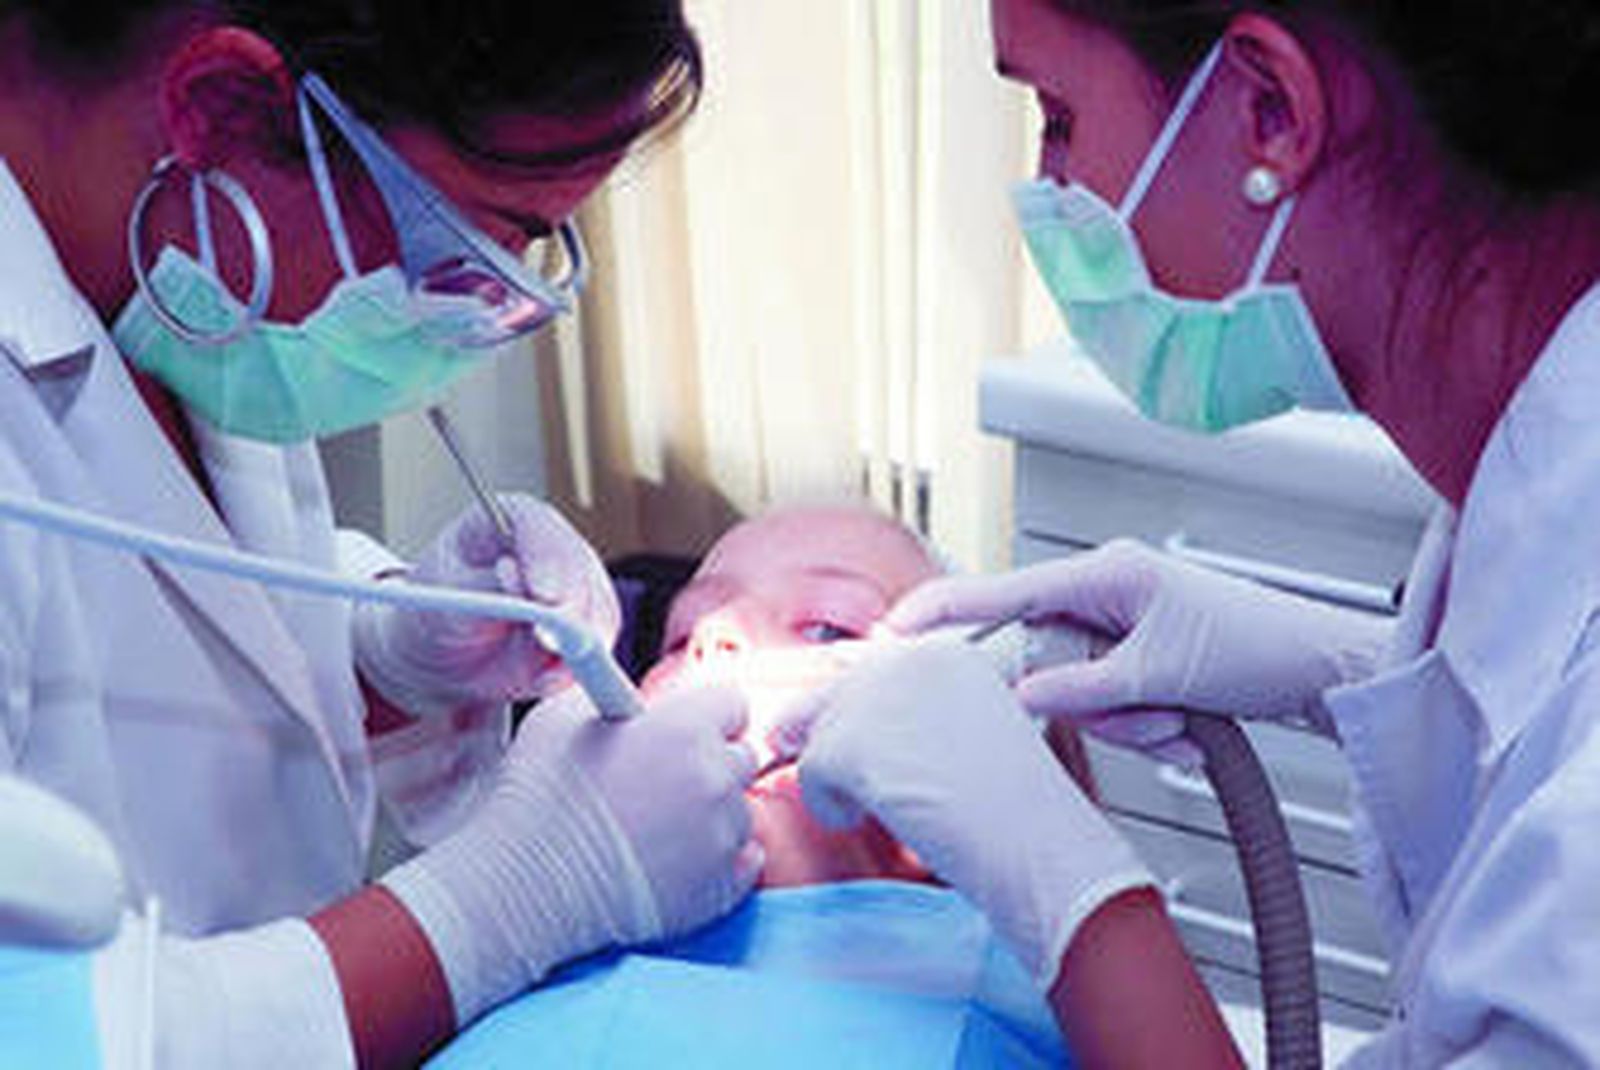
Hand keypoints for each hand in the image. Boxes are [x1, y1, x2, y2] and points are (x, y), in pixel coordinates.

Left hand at [354, 494, 620, 715]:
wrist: (443, 656)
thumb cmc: (435, 614)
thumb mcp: (442, 599)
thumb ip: (482, 590)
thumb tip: (516, 583)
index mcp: (512, 520)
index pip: (540, 528)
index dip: (546, 560)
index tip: (544, 595)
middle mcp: (553, 548)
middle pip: (580, 570)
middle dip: (571, 611)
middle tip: (551, 643)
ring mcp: (576, 586)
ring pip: (597, 611)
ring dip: (576, 646)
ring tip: (541, 673)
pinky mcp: (586, 625)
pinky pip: (596, 646)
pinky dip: (574, 667)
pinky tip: (543, 679)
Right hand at [383, 685, 761, 1023]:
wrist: (526, 887)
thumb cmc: (537, 799)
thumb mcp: (561, 716)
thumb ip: (613, 696)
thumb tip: (630, 704)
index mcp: (685, 728)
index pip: (733, 704)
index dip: (705, 716)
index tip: (683, 730)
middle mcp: (715, 778)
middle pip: (741, 757)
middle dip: (710, 764)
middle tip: (663, 782)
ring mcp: (722, 836)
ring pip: (739, 812)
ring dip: (711, 815)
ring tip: (656, 830)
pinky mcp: (721, 887)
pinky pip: (743, 861)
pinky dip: (717, 860)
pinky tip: (673, 860)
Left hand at [782, 640, 1150, 989]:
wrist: (1040, 849)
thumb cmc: (1015, 810)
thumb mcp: (967, 732)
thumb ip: (911, 715)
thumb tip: (834, 721)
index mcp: (945, 652)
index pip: (869, 672)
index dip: (858, 718)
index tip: (865, 753)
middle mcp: (909, 659)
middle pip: (833, 696)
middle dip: (835, 744)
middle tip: (849, 788)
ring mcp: (878, 697)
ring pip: (818, 734)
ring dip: (836, 778)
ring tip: (877, 810)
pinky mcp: (851, 742)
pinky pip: (809, 772)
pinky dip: (827, 806)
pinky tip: (863, 822)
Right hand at [886, 539, 1389, 761]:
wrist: (1325, 670)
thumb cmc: (1258, 648)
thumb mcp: (1161, 675)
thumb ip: (1082, 687)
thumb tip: (1021, 695)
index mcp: (1106, 573)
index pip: (1003, 590)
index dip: (945, 612)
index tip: (892, 631)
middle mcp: (1107, 590)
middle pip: (1045, 654)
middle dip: (1092, 701)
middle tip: (1146, 712)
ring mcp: (1123, 624)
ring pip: (1080, 688)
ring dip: (1128, 719)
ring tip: (1182, 719)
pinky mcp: (1140, 654)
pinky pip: (1111, 700)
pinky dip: (1145, 723)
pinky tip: (1189, 726)